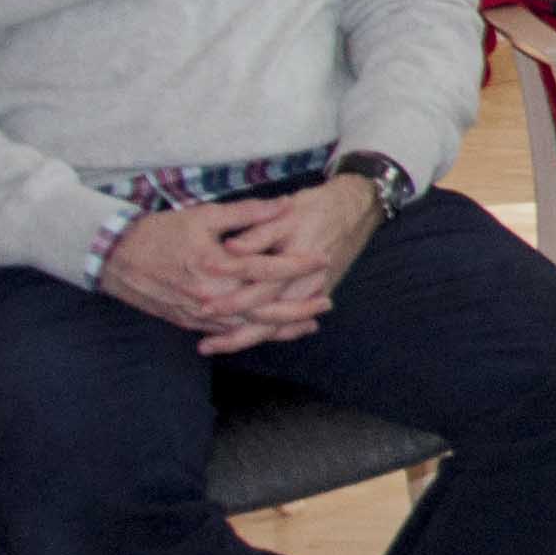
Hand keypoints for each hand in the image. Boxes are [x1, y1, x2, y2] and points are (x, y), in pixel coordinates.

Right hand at [100, 190, 357, 353]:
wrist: (115, 257)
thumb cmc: (161, 232)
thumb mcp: (204, 215)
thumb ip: (247, 213)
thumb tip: (285, 205)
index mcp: (217, 265)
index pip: (268, 268)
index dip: (299, 264)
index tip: (323, 258)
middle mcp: (211, 295)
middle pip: (266, 309)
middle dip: (300, 307)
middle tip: (327, 301)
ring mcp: (200, 314)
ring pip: (250, 327)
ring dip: (282, 327)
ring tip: (310, 322)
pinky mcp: (190, 323)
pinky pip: (229, 334)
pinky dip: (253, 334)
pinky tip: (271, 331)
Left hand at [196, 179, 387, 350]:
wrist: (356, 211)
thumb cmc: (318, 208)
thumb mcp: (287, 213)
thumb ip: (257, 232)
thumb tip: (230, 247)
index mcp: (298, 259)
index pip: (258, 280)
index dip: (229, 286)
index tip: (199, 296)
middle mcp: (307, 283)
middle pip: (268, 315)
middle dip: (233, 329)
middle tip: (201, 339)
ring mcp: (313, 293)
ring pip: (276, 327)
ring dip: (243, 339)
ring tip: (211, 346)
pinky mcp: (314, 296)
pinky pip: (287, 324)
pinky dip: (264, 336)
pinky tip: (240, 341)